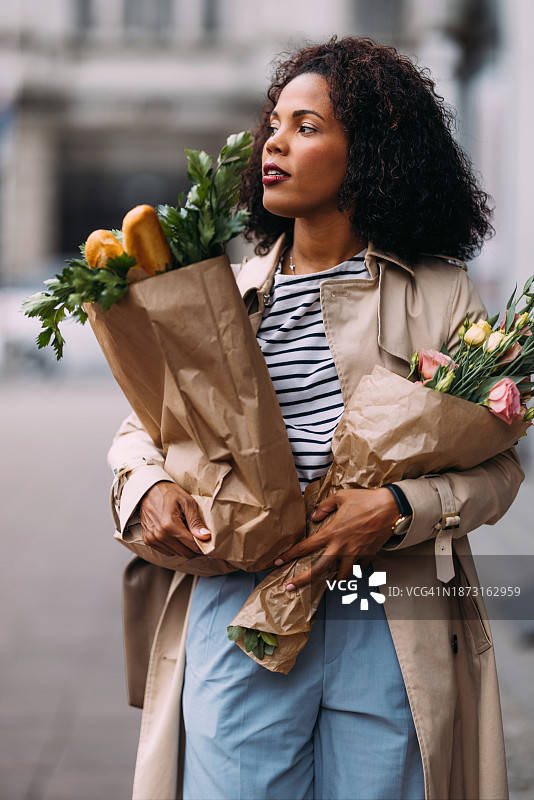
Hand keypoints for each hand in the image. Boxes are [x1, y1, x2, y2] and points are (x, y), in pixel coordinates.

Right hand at [139, 481, 210, 557]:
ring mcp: (152, 539)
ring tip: (185, 532)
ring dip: (184, 547)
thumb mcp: (187, 502)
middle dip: (194, 548)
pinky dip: (174, 547)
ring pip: (176, 553)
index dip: (203, 546)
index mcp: (170, 525)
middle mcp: (159, 535)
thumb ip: (196, 521)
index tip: (209, 543)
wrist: (148, 490)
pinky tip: (175, 534)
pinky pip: (166, 552)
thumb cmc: (169, 493)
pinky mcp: (148, 541)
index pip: (192, 545)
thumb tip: (206, 536)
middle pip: (185, 553)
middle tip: (199, 537)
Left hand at [274, 488, 397, 590]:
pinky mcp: (367, 556)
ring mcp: (355, 554)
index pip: (305, 547)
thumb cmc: (365, 500)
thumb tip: (315, 515)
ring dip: (331, 579)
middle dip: (302, 580)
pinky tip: (349, 568)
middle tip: (290, 587)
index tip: (278, 561)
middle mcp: (341, 547)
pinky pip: (357, 569)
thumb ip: (324, 506)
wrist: (390, 508)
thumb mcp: (341, 497)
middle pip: (318, 570)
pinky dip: (352, 570)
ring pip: (340, 576)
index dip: (289, 555)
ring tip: (326, 581)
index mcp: (331, 533)